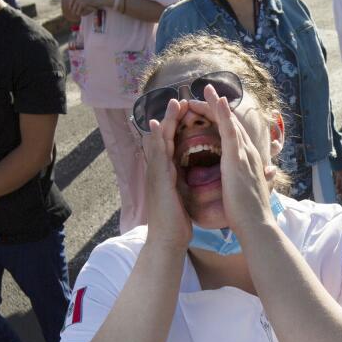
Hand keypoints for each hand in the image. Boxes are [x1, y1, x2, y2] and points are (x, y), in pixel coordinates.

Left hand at [68, 0, 102, 16]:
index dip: (70, 1)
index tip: (70, 6)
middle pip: (72, 0)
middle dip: (71, 6)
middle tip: (73, 12)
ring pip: (75, 5)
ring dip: (76, 11)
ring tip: (78, 14)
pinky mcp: (85, 2)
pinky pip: (79, 8)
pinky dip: (80, 12)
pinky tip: (82, 15)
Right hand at [141, 98, 191, 247]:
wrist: (167, 241)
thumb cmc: (176, 223)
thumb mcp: (181, 198)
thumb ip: (181, 185)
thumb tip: (185, 178)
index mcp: (167, 174)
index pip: (171, 145)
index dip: (177, 128)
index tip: (185, 112)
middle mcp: (159, 171)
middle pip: (163, 138)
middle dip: (171, 118)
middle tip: (178, 99)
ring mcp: (156, 174)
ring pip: (159, 141)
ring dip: (165, 121)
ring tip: (173, 103)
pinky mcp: (158, 180)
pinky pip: (157, 154)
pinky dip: (158, 138)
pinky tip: (159, 125)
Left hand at [202, 83, 274, 236]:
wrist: (256, 224)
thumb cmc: (249, 213)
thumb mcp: (249, 191)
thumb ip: (253, 180)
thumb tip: (263, 176)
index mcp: (247, 160)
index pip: (233, 134)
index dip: (221, 120)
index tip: (210, 110)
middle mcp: (248, 152)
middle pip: (231, 123)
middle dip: (217, 107)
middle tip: (204, 92)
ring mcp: (244, 153)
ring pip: (230, 122)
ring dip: (218, 104)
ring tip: (206, 89)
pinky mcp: (237, 158)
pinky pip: (229, 130)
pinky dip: (223, 114)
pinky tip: (216, 101)